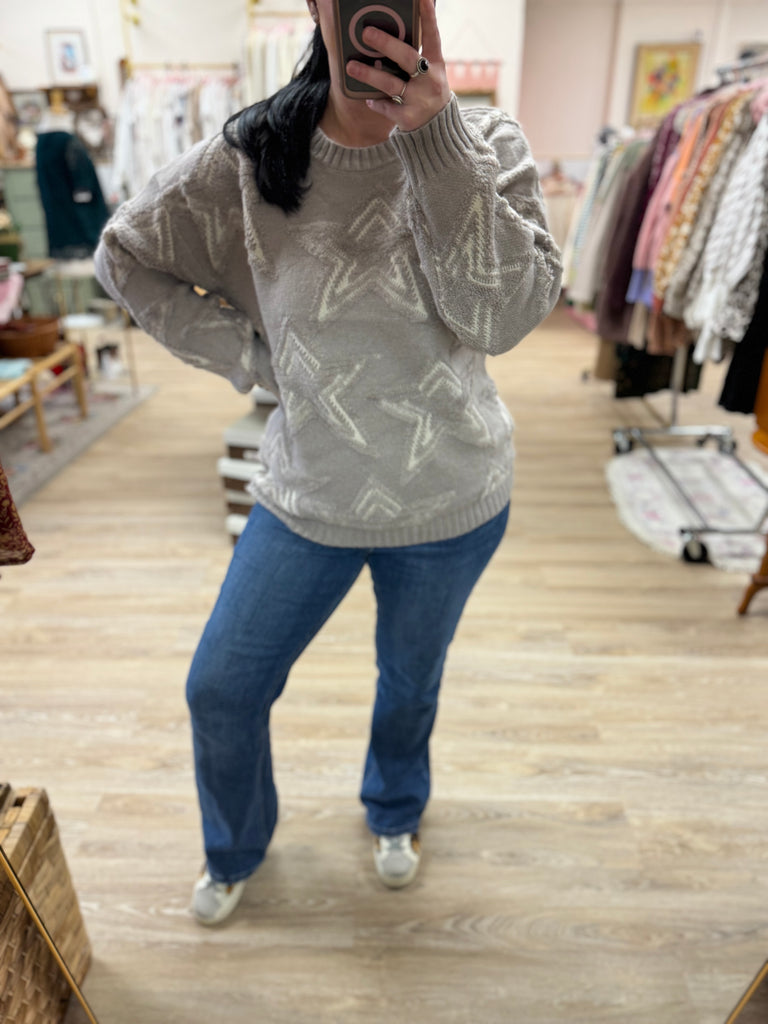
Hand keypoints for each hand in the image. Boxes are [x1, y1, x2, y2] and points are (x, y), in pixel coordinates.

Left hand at [345, 0, 451, 131]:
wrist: (438, 130)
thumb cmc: (427, 93)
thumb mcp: (430, 72)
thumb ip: (416, 56)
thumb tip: (391, 32)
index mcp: (436, 64)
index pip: (432, 36)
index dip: (428, 16)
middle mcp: (430, 80)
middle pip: (406, 58)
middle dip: (386, 44)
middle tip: (366, 33)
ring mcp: (420, 100)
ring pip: (390, 84)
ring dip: (369, 74)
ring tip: (350, 66)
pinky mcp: (409, 118)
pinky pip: (387, 107)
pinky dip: (376, 102)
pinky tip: (368, 98)